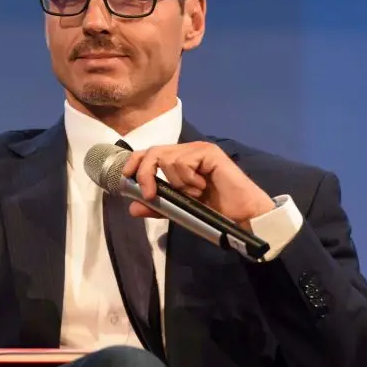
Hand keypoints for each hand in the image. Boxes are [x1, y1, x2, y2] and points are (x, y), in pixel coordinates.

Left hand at [121, 141, 274, 229]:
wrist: (240, 216)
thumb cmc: (213, 212)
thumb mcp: (179, 209)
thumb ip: (158, 206)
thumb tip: (132, 207)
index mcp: (180, 160)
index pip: (150, 153)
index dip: (135, 162)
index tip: (126, 177)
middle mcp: (188, 151)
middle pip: (154, 151)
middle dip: (146, 173)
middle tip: (149, 195)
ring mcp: (199, 150)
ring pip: (168, 159)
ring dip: (177, 183)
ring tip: (195, 193)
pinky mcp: (209, 152)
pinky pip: (183, 163)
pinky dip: (188, 180)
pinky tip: (202, 188)